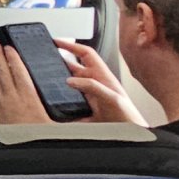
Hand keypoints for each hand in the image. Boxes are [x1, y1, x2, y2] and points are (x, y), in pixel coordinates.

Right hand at [0, 39, 143, 126]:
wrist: (133, 137)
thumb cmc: (128, 117)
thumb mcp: (112, 98)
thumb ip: (92, 87)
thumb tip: (70, 80)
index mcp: (102, 76)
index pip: (85, 54)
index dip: (71, 45)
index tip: (56, 41)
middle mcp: (94, 85)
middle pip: (73, 68)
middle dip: (59, 63)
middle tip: (45, 60)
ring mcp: (88, 97)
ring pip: (68, 86)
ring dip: (58, 84)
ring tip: (45, 82)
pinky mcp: (83, 111)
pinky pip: (67, 104)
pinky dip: (58, 104)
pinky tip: (52, 106)